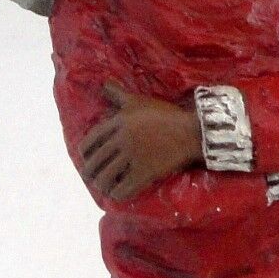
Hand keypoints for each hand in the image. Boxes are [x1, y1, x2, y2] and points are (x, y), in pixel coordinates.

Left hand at [79, 82, 203, 200]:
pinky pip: (123, 188)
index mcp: (118, 122)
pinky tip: (118, 194)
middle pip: (95, 162)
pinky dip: (117, 194)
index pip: (90, 141)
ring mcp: (132, 156)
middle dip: (90, 172)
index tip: (86, 158)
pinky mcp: (144, 172)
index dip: (85, 153)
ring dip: (101, 185)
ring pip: (105, 177)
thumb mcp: (140, 101)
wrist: (193, 131)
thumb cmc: (166, 114)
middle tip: (92, 177)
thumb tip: (103, 83)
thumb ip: (119, 94)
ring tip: (104, 187)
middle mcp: (121, 139)